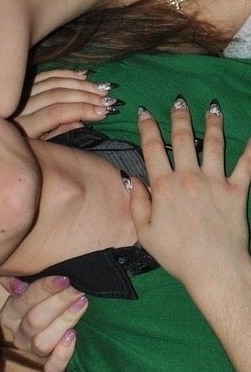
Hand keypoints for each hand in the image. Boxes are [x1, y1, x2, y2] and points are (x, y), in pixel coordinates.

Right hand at [0, 275, 87, 371]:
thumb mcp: (31, 283)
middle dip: (58, 302)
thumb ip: (18, 279)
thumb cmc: (46, 295)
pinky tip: (72, 336)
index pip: (22, 301)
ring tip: (81, 305)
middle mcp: (19, 336)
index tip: (63, 279)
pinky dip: (62, 354)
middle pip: (34, 321)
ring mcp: (34, 353)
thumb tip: (17, 285)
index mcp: (9, 315)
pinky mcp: (50, 367)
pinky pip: (52, 367)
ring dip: (63, 322)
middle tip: (77, 289)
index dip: (43, 289)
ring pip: (42, 343)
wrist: (63, 316)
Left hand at [14, 69, 118, 139]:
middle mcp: (20, 108)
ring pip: (53, 82)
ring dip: (79, 84)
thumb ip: (59, 134)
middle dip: (85, 96)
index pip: (57, 113)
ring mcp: (19, 94)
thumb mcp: (40, 148)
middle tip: (106, 98)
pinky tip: (82, 76)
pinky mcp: (21, 86)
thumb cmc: (22, 149)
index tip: (103, 112)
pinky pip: (46, 75)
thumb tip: (81, 122)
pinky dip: (65, 74)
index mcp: (25, 127)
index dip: (81, 110)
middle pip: (57, 95)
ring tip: (99, 88)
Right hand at [130, 100, 250, 292]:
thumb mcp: (145, 233)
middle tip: (178, 103)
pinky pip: (245, 166)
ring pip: (214, 145)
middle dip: (179, 118)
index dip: (147, 128)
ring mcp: (215, 182)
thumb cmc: (176, 255)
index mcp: (164, 187)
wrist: (214, 268)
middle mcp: (189, 178)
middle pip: (183, 139)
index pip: (152, 149)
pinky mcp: (237, 192)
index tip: (144, 113)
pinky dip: (250, 150)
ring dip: (212, 124)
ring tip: (212, 109)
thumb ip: (137, 203)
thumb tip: (132, 180)